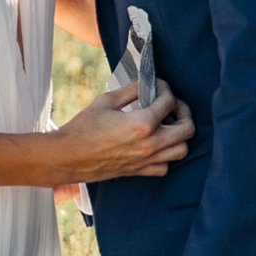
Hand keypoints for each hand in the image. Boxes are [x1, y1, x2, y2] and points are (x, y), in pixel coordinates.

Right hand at [52, 79, 193, 184]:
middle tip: (173, 104)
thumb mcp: (106, 100)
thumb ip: (131, 91)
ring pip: (182, 149)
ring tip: (169, 124)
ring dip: (180, 135)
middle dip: (183, 111)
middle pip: (187, 129)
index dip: (165, 88)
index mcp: (142, 124)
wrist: (68, 157)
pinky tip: (157, 144)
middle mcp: (150, 144)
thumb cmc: (83, 128)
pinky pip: (166, 166)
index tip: (158, 85)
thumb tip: (145, 84)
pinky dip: (167, 155)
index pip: (168, 102)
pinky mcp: (140, 171)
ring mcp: (146, 160)